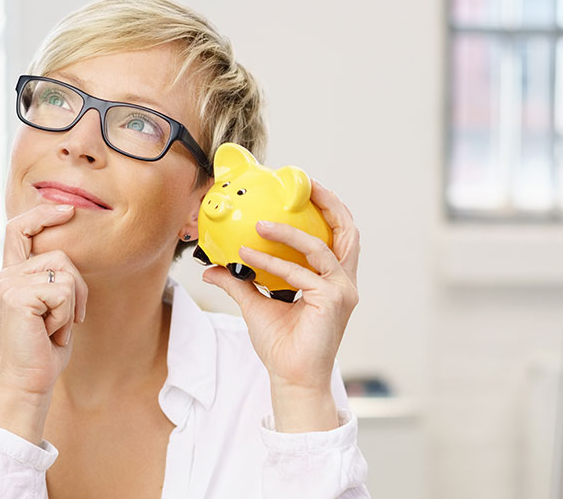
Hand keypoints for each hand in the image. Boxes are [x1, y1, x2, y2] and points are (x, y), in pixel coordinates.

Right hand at [0, 203, 89, 441]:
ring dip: (71, 305)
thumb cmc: (43, 350)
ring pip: (66, 273)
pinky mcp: (16, 296)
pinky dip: (66, 315)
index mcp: (10, 276)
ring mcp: (7, 284)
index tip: (67, 209)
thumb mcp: (51, 308)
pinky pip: (64, 291)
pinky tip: (49, 333)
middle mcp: (3, 276)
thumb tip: (69, 250)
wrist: (29, 383)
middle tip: (64, 321)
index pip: (20, 230)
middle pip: (60, 255)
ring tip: (52, 328)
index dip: (42, 215)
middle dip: (77, 288)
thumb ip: (53, 280)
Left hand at [203, 179, 360, 429]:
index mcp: (333, 279)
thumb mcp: (255, 305)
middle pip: (347, 231)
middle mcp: (344, 281)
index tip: (305, 189)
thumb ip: (239, 282)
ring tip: (261, 224)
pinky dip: (275, 262)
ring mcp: (342, 290)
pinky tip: (249, 257)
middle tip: (305, 184)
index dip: (327, 209)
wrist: (290, 377)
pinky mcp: (333, 300)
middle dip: (329, 203)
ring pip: (319, 247)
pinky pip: (302, 273)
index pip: (338, 235)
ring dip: (289, 232)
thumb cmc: (281, 345)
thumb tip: (214, 267)